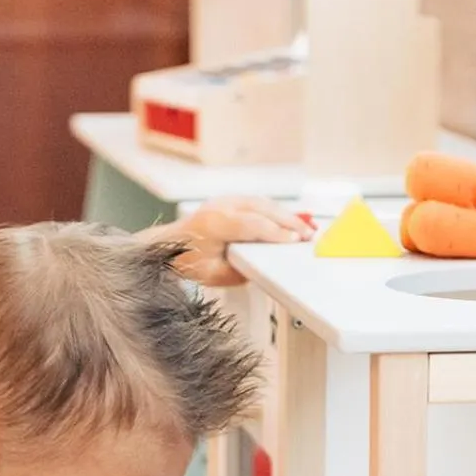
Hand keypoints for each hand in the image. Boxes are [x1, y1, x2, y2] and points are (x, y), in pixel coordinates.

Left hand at [166, 197, 314, 286]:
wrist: (168, 245)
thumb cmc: (186, 260)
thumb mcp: (212, 275)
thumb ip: (238, 271)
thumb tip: (264, 266)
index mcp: (214, 224)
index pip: (253, 225)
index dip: (277, 233)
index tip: (295, 241)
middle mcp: (220, 207)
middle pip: (262, 209)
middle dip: (289, 222)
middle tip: (308, 235)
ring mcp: (225, 200)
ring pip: (262, 203)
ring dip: (285, 214)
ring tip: (305, 228)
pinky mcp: (230, 201)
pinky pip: (258, 202)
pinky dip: (276, 211)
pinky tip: (290, 220)